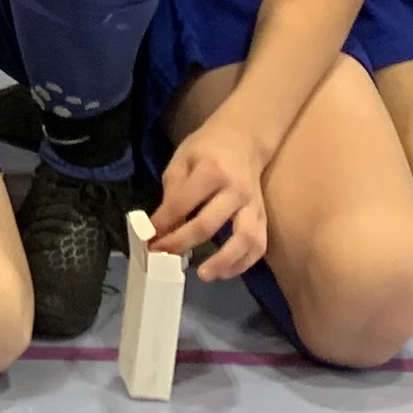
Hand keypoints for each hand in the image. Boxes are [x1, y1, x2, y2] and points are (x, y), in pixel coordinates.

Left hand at [147, 114, 270, 277]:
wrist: (245, 137)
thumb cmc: (208, 148)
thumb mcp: (182, 159)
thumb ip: (172, 192)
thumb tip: (160, 227)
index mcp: (211, 171)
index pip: (182, 204)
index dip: (162, 225)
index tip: (148, 241)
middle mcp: (235, 190)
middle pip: (208, 224)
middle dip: (182, 243)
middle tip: (162, 258)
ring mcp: (253, 204)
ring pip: (244, 239)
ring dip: (223, 261)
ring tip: (204, 275)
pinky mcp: (264, 216)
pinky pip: (259, 244)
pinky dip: (244, 262)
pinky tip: (226, 272)